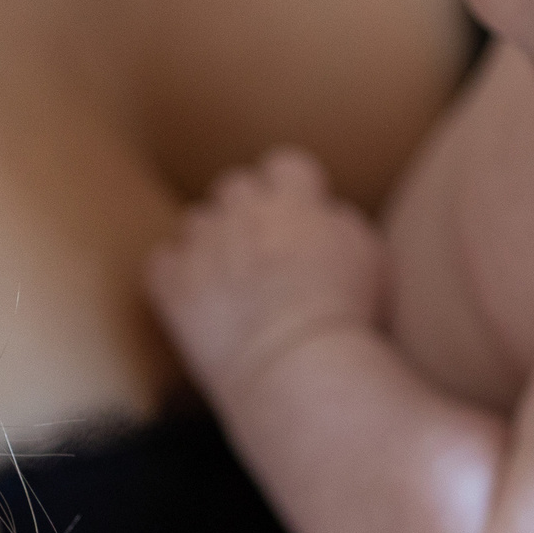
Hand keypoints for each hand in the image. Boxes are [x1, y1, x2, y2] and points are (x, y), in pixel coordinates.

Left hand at [145, 146, 386, 392]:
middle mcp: (244, 213)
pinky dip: (177, 274)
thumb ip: (345, 222)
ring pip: (197, 221)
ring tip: (231, 280)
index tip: (298, 213)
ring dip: (211, 241)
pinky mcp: (174, 285)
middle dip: (247, 210)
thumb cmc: (344, 319)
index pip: (285, 164)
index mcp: (294, 202)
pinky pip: (163, 261)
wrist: (298, 368)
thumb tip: (326, 214)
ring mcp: (204, 246)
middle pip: (235, 185)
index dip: (291, 188)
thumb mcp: (371, 257)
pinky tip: (197, 297)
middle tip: (263, 248)